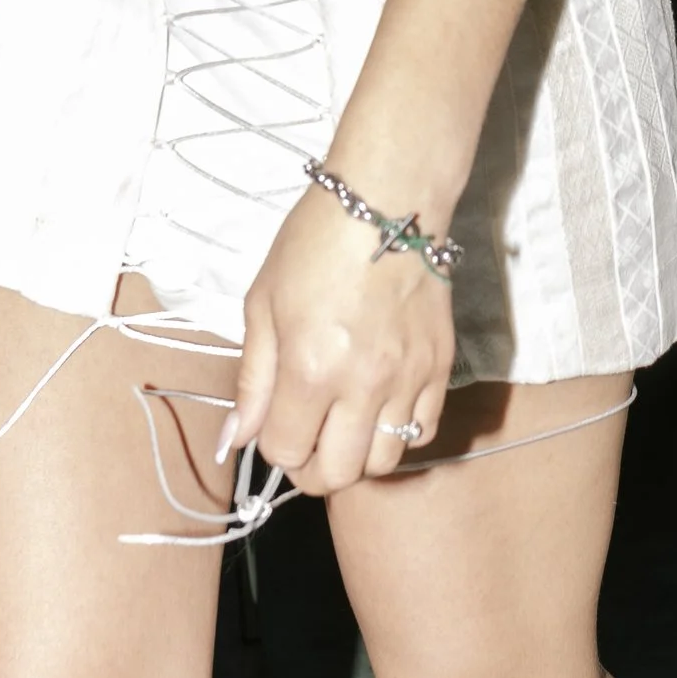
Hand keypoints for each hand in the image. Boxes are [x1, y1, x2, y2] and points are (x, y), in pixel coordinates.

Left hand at [230, 183, 456, 493]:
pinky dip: (399, 433)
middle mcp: (363, 384)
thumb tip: (236, 438)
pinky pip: (423, 431)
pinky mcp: (440, 367)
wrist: (388, 204)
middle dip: (312, 468)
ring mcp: (408, 379)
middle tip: (307, 438)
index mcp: (310, 369)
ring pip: (384, 462)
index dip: (273, 445)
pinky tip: (382, 407)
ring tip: (344, 425)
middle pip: (338, 473)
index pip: (286, 450)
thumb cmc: (314, 245)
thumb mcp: (263, 305)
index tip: (274, 422)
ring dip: (356, 456)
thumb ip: (253, 380)